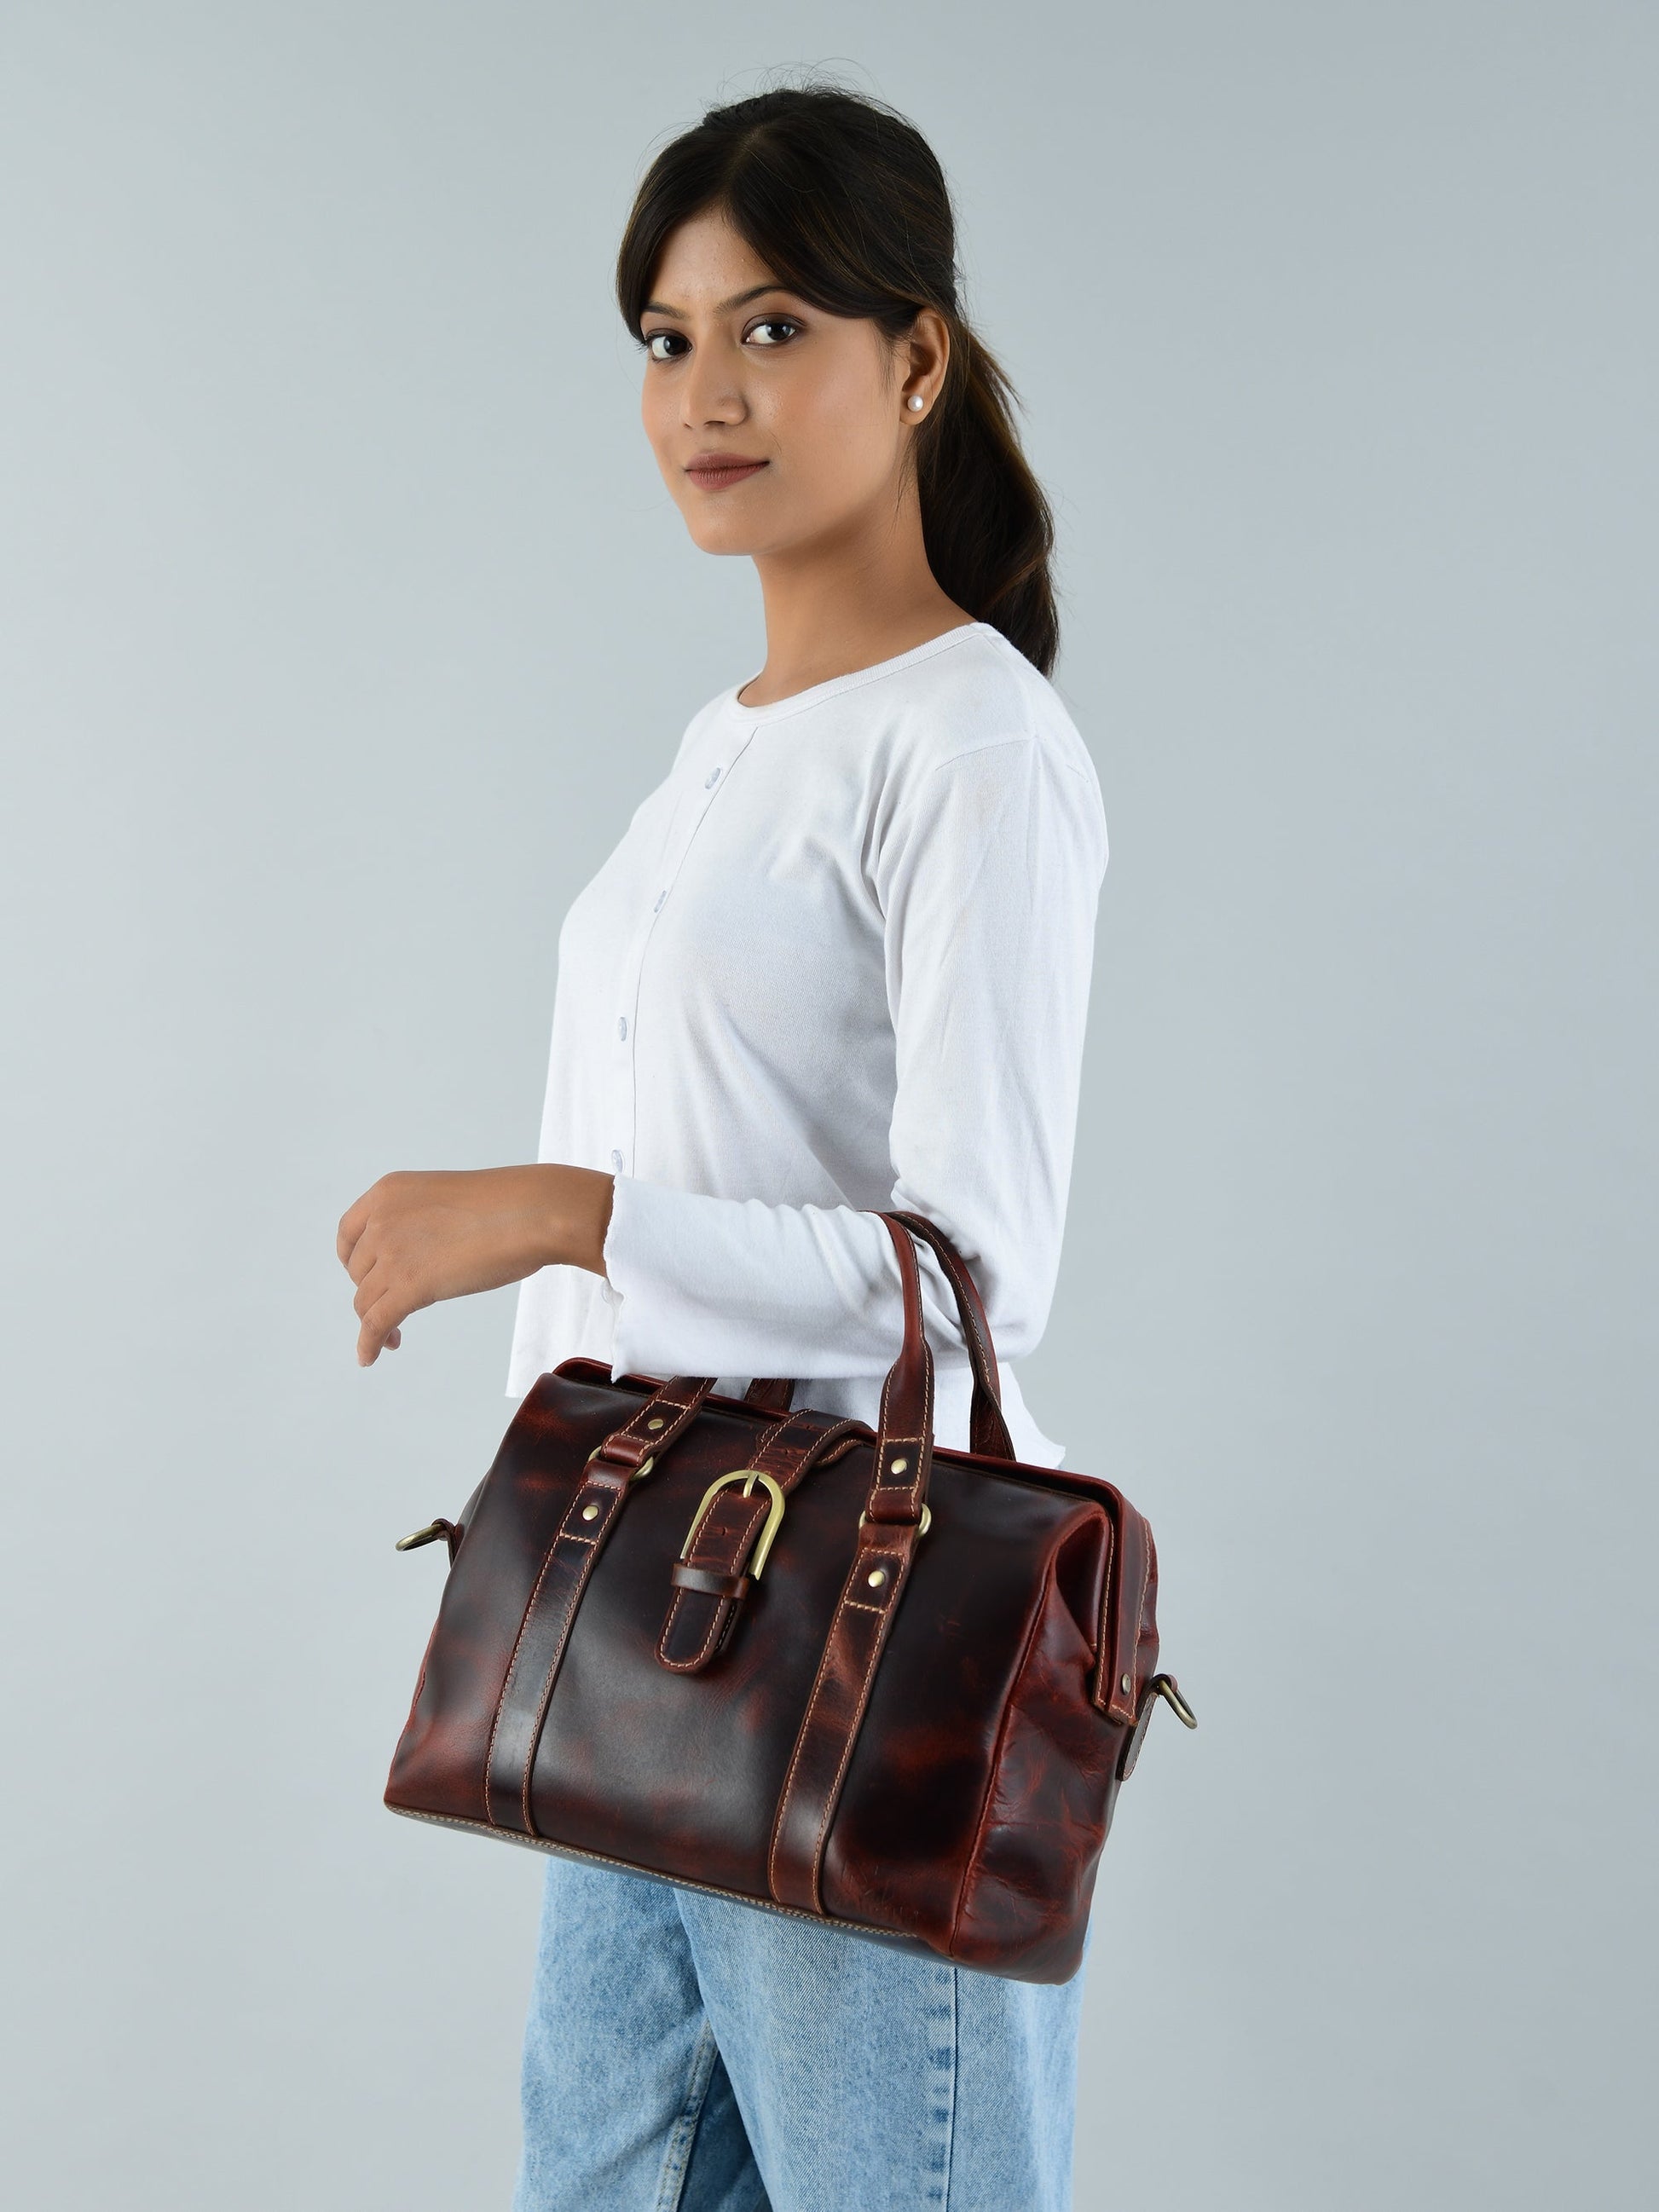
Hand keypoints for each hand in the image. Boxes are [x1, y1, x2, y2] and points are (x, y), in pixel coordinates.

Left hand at [336, 1164, 614, 1365]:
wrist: (530, 1212)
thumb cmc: (507, 1205)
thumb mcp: (445, 1200)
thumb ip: (421, 1223)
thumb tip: (419, 1257)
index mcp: (388, 1193)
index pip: (348, 1234)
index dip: (352, 1262)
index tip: (367, 1277)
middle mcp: (381, 1220)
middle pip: (358, 1271)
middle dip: (372, 1291)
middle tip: (395, 1306)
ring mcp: (392, 1253)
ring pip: (365, 1301)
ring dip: (374, 1322)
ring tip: (394, 1336)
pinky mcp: (409, 1286)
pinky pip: (375, 1323)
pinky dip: (368, 1344)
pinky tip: (370, 1357)